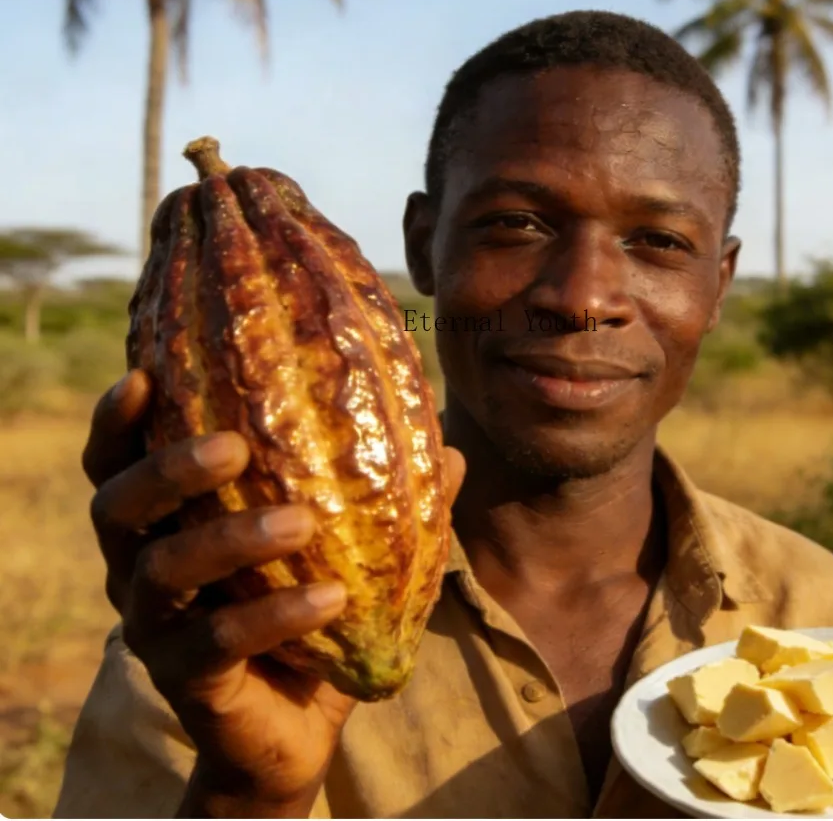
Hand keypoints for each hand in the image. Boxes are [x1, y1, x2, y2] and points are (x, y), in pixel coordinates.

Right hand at [82, 370, 465, 817]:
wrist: (294, 726)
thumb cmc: (308, 612)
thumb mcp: (344, 547)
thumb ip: (385, 497)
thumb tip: (449, 449)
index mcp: (166, 519)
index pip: (118, 460)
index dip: (119, 419)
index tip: (145, 375)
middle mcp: (139, 566)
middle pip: (116, 505)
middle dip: (169, 470)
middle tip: (234, 448)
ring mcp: (154, 626)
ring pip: (162, 570)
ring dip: (229, 537)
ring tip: (302, 522)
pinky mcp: (183, 678)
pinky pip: (216, 641)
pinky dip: (274, 615)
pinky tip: (331, 597)